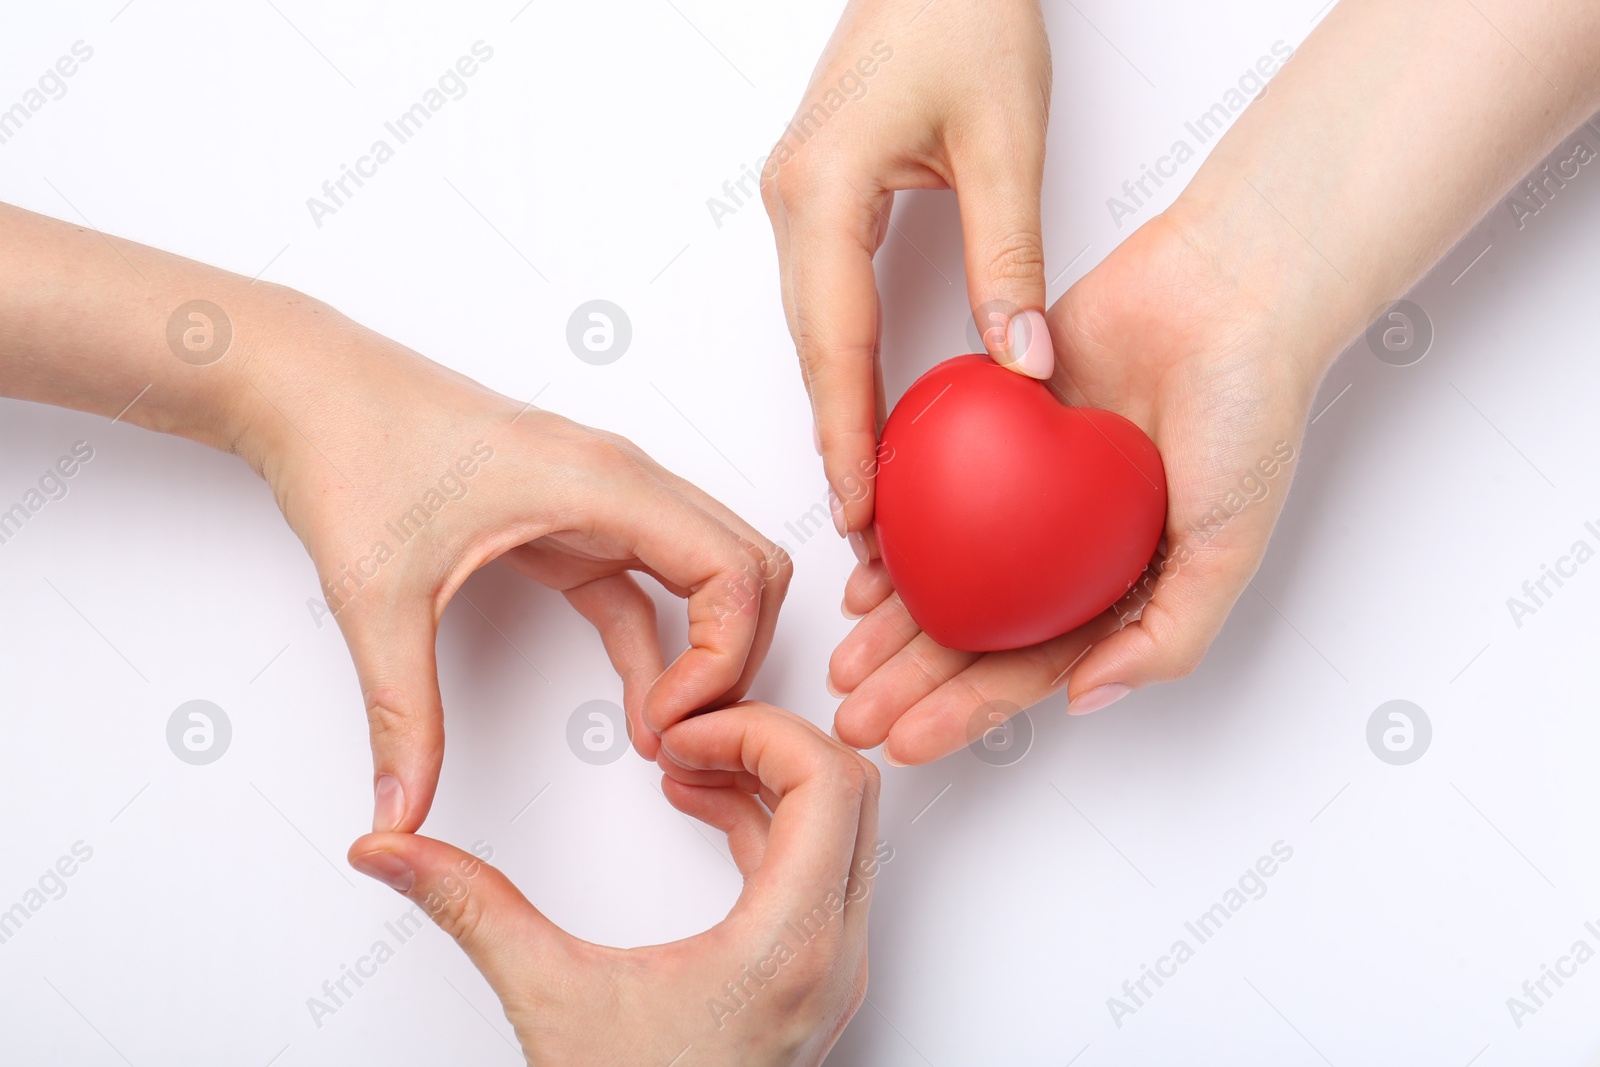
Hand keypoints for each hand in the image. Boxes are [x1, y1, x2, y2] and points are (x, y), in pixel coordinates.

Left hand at [235, 314, 792, 828]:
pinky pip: (648, 585)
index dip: (727, 656)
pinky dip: (662, 643)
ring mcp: (603, 497)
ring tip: (670, 729)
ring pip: (710, 571)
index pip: (734, 569)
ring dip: (711, 647)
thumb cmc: (350, 448)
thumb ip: (401, 713)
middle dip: (739, 656)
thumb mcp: (378, 597)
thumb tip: (401, 810)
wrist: (306, 386)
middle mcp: (621, 481)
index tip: (669, 721)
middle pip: (748, 566)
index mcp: (602, 483)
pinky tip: (641, 705)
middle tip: (688, 733)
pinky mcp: (574, 517)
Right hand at [348, 703, 884, 1065]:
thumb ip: (470, 908)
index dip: (760, 729)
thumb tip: (394, 852)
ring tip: (685, 767)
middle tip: (689, 736)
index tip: (688, 731)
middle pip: (849, 793)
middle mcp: (831, 956)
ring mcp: (831, 972)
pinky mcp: (814, 982)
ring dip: (768, 782)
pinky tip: (701, 813)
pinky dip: (769, 826)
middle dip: (767, 742)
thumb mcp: (548, 1000)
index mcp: (787, 947)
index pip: (830, 783)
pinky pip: (818, 871)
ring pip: (842, 832)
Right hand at [761, 0, 1054, 543]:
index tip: (862, 509)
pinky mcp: (817, 195)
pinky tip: (870, 404)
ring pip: (812, 332)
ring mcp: (795, 198)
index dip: (847, 435)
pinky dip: (846, 363)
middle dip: (838, 442)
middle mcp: (792, 201)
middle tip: (869, 529)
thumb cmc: (963, 13)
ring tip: (871, 487)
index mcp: (823, 191)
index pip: (834, 343)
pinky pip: (823, 301)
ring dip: (839, 409)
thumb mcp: (1004, 141)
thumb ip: (1010, 261)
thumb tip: (1024, 365)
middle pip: (811, 350)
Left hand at [827, 213, 1321, 761]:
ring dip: (895, 619)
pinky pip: (936, 485)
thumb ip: (1167, 634)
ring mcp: (1033, 488)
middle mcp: (1072, 547)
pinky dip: (901, 528)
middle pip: (977, 627)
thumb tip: (1082, 700)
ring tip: (843, 661)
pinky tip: (863, 566)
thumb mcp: (1227, 547)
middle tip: (850, 716)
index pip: (1033, 666)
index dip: (968, 710)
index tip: (907, 742)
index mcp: (1123, 585)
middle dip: (911, 682)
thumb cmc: (1249, 416)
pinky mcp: (1000, 424)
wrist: (1228, 290)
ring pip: (949, 567)